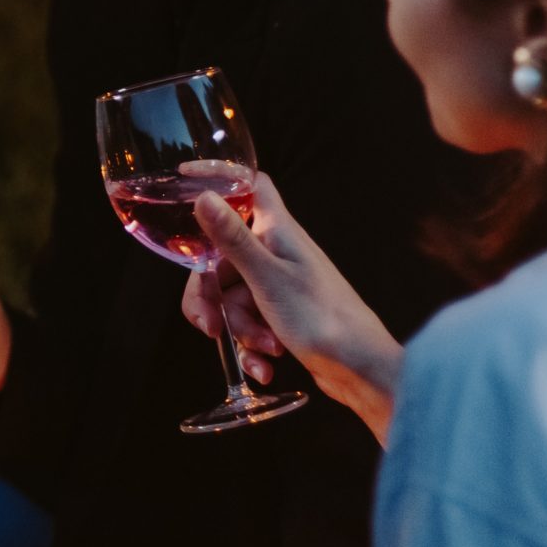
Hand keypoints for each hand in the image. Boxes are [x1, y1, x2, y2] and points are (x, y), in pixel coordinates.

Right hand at [181, 173, 403, 441]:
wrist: (361, 369)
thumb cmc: (323, 318)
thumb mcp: (268, 279)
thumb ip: (232, 239)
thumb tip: (204, 197)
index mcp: (276, 232)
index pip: (248, 186)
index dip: (219, 178)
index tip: (185, 180)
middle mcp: (276, 252)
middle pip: (221, 257)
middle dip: (212, 296)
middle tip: (212, 325)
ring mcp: (278, 284)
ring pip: (231, 296)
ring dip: (238, 328)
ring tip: (264, 347)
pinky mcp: (280, 314)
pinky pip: (247, 322)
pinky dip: (251, 346)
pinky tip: (265, 367)